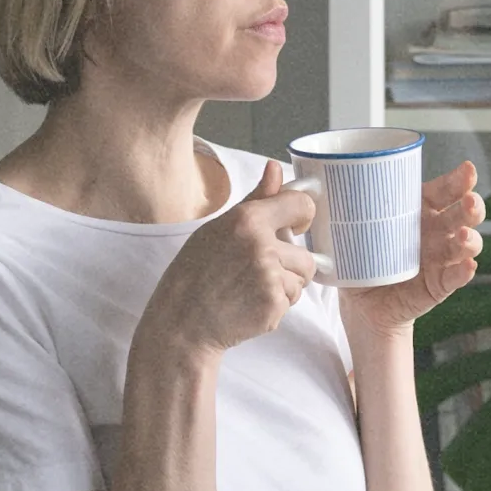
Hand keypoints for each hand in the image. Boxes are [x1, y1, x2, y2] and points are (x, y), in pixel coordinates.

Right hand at [138, 159, 318, 357]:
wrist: (183, 321)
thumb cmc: (196, 272)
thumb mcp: (218, 228)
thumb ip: (255, 200)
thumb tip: (275, 168)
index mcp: (247, 219)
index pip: (301, 204)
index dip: (303, 216)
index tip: (295, 226)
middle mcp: (261, 245)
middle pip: (307, 255)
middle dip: (290, 266)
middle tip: (258, 273)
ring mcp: (269, 276)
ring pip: (301, 280)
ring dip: (285, 287)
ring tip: (252, 289)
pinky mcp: (273, 304)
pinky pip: (292, 301)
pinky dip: (276, 305)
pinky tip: (249, 304)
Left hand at [339, 161, 484, 338]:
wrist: (360, 303)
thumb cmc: (359, 259)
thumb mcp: (349, 230)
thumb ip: (337, 209)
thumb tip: (309, 183)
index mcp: (419, 210)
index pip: (444, 190)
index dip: (458, 180)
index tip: (467, 171)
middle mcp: (436, 231)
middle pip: (463, 214)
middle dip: (472, 206)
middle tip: (469, 201)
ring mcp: (440, 259)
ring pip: (465, 245)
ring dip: (469, 239)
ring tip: (462, 237)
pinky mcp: (439, 285)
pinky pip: (455, 278)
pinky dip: (463, 272)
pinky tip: (467, 266)